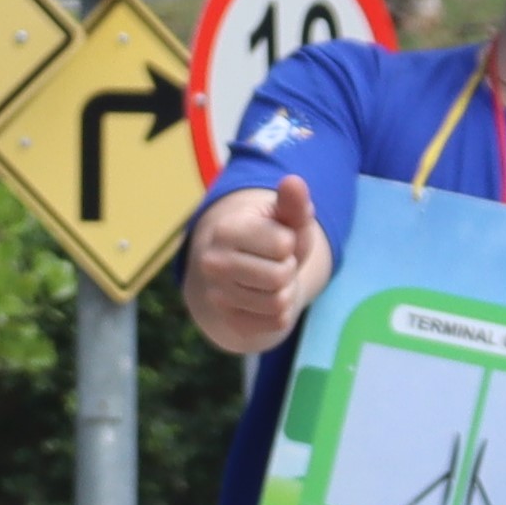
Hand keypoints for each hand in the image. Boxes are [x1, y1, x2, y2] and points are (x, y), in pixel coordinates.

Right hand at [185, 178, 327, 354]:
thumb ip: (293, 202)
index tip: (277, 241)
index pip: (282, 245)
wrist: (245, 269)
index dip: (289, 243)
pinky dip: (281, 312)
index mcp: (224, 231)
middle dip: (287, 269)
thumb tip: (293, 181)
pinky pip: (276, 323)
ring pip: (278, 303)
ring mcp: (217, 296)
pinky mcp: (229, 322)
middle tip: (274, 263)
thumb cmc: (272, 237)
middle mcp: (212, 264)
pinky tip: (266, 298)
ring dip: (285, 292)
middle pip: (280, 277)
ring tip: (270, 280)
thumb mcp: (286, 217)